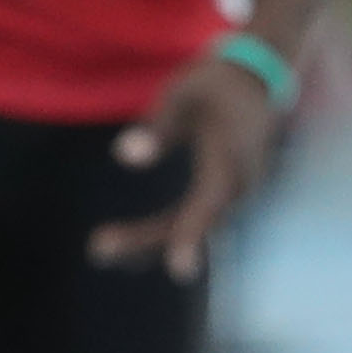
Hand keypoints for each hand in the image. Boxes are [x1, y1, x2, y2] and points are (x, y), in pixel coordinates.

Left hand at [86, 52, 281, 280]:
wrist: (255, 81)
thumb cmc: (214, 85)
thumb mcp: (183, 93)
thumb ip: (158, 125)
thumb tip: (124, 156)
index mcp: (232, 157)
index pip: (211, 202)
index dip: (194, 234)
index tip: (180, 271)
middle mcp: (239, 184)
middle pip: (192, 222)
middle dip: (145, 239)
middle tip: (96, 247)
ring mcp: (234, 193)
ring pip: (189, 226)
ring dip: (146, 240)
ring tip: (100, 246)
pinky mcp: (224, 196)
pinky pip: (192, 221)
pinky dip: (160, 234)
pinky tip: (124, 243)